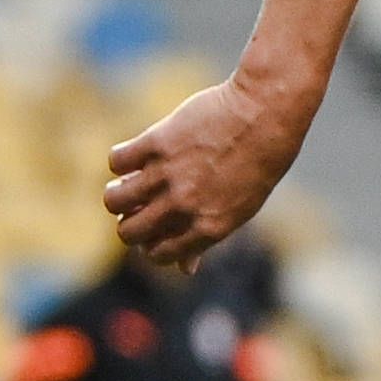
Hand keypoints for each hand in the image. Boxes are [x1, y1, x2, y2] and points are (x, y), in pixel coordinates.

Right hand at [106, 74, 314, 269]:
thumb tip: (186, 269)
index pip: (159, 254)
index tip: (154, 230)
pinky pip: (117, 161)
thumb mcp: (242, 206)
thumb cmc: (259, 160)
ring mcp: (169, 174)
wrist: (266, 111)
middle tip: (139, 206)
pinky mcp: (156, 143)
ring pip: (113, 199)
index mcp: (210, 226)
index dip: (151, 245)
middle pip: (128, 232)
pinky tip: (139, 154)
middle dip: (129, 223)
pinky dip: (121, 159)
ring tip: (130, 181)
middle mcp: (186, 205)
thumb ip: (208, 236)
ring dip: (117, 193)